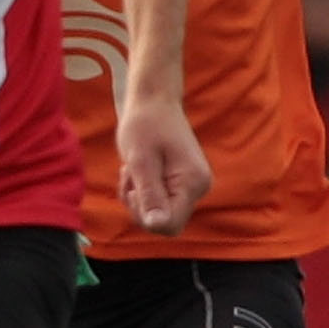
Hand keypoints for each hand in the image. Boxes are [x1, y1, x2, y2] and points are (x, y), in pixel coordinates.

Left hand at [116, 91, 211, 236]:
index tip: (134, 189)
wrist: (153, 102)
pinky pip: (159, 202)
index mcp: (193, 183)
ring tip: (132, 170)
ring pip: (158, 213)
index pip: (169, 225)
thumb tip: (157, 225)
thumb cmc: (144, 125)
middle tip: (129, 176)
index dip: (145, 215)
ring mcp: (192, 186)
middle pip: (163, 223)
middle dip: (139, 206)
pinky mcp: (183, 184)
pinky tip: (137, 171)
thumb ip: (149, 194)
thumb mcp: (140, 160)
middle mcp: (199, 188)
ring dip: (138, 197)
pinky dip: (141, 192)